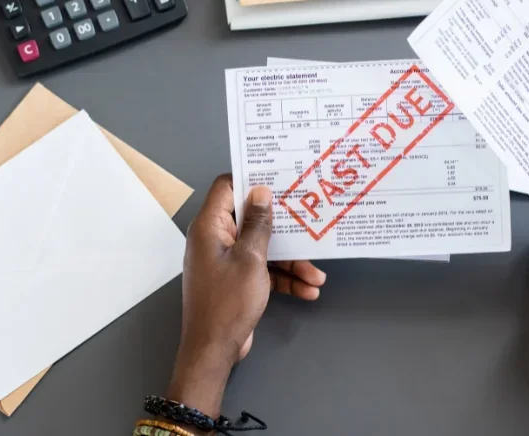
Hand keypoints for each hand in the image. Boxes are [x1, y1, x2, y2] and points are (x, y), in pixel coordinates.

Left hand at [167, 175, 325, 415]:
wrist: (213, 351)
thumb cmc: (228, 301)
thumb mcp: (250, 259)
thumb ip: (258, 224)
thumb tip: (261, 191)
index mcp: (211, 226)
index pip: (227, 187)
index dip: (252, 178)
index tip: (281, 177)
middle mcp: (216, 239)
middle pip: (253, 220)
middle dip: (284, 227)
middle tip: (310, 218)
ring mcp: (227, 261)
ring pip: (263, 248)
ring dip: (291, 261)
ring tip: (318, 275)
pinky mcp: (237, 280)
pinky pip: (263, 270)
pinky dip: (284, 279)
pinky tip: (308, 290)